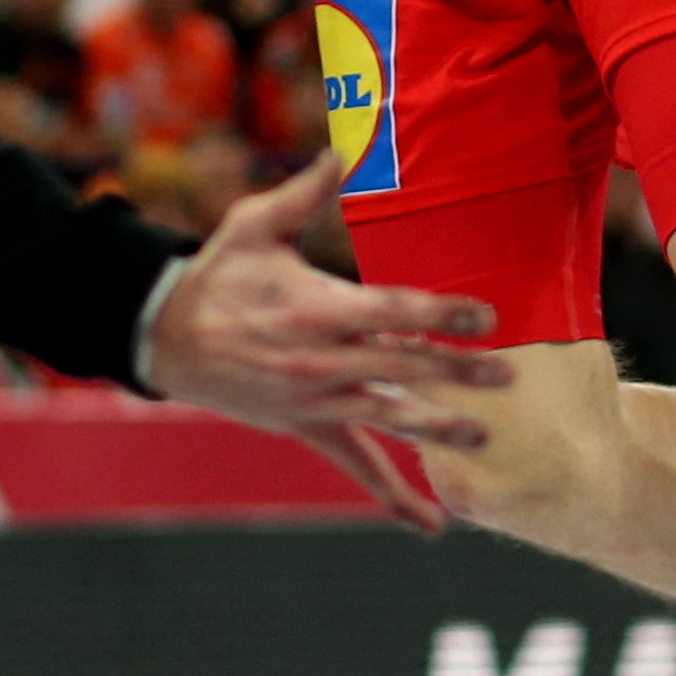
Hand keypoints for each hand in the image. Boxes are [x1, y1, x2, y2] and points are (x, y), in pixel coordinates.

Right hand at [140, 143, 508, 532]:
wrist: (167, 337)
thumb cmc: (217, 274)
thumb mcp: (254, 224)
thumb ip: (305, 192)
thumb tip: (342, 150)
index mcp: (318, 308)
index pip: (393, 311)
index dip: (441, 314)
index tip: (485, 316)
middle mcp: (322, 361)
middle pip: (404, 368)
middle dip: (459, 372)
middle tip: (508, 376)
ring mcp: (317, 401)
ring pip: (390, 419)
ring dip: (440, 430)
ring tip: (484, 438)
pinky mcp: (308, 428)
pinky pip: (358, 467)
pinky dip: (396, 498)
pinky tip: (435, 525)